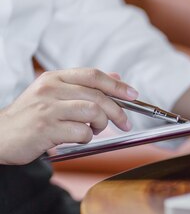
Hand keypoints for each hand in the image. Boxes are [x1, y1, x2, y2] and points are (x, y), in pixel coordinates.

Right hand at [0, 68, 137, 164]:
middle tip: (125, 123)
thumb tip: (117, 78)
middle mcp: (50, 90)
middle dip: (118, 111)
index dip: (117, 85)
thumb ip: (84, 85)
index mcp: (54, 78)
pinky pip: (81, 133)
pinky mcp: (45, 129)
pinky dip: (86, 138)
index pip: (93, 75)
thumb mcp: (54, 93)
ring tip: (95, 130)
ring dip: (101, 125)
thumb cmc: (31, 116)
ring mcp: (47, 109)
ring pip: (92, 113)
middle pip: (97, 96)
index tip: (133, 95)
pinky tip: (77, 138)